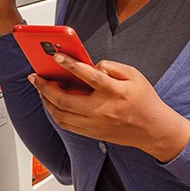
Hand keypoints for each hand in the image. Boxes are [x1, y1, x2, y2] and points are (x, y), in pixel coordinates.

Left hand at [30, 54, 189, 162]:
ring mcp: (95, 125)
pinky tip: (51, 103)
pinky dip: (55, 113)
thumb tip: (91, 65)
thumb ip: (112, 66)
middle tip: (35, 77)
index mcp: (114, 92)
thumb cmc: (144, 99)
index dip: (70, 65)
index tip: (55, 56)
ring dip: (47, 101)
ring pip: (62, 115)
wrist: (154, 130)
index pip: (88, 76)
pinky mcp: (93, 134)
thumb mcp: (134, 75)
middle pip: (66, 100)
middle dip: (46, 87)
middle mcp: (102, 110)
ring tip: (40, 89)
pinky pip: (67, 125)